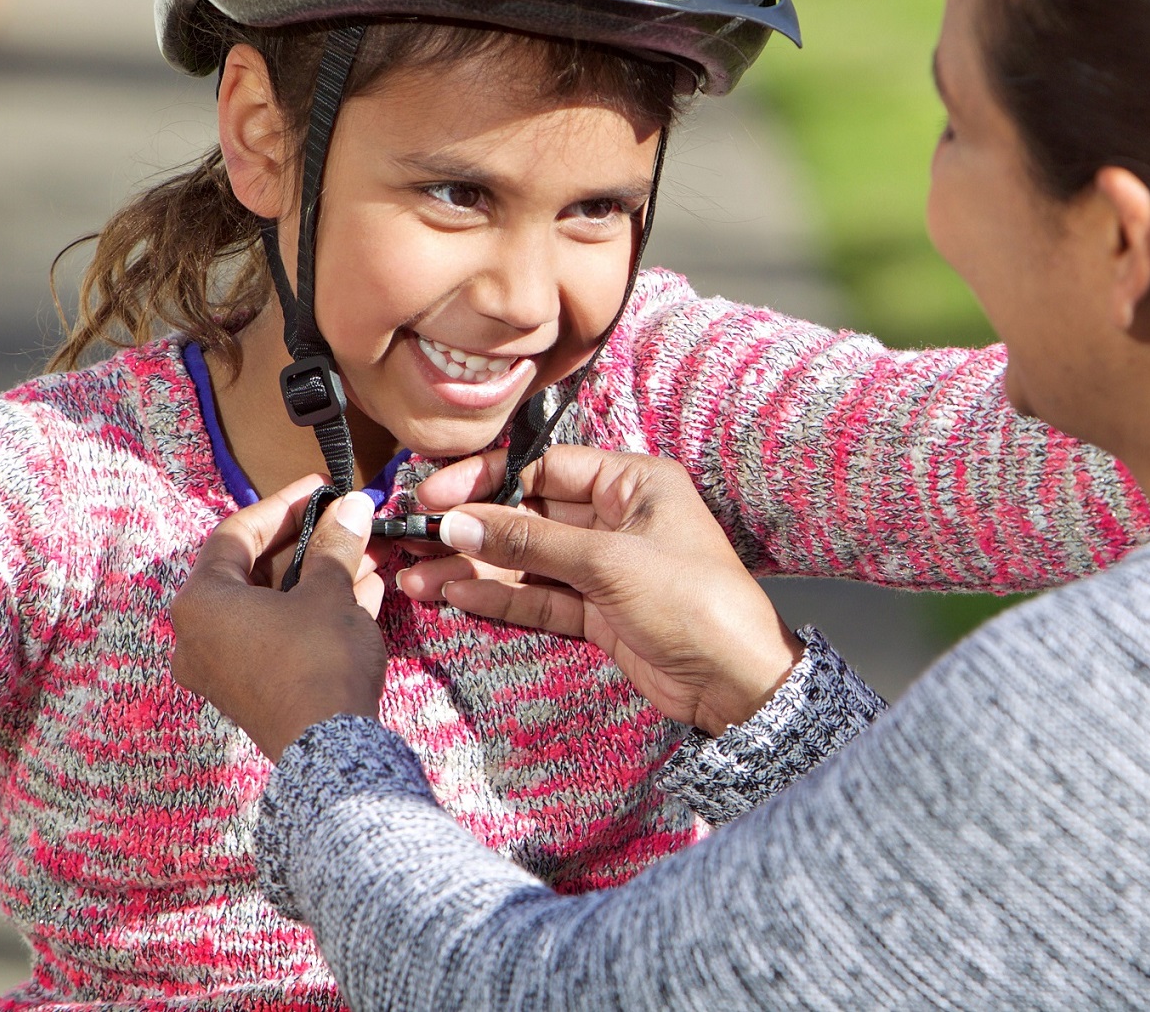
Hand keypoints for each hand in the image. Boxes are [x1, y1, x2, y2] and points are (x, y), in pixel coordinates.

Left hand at [169, 477, 391, 761]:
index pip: (236, 534)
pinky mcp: (252, 689)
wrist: (329, 747)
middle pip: (254, 570)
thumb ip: (335, 544)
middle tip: (347, 519)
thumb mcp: (329, 591)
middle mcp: (199, 634)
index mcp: (201, 602)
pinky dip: (314, 609)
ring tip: (367, 552)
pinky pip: (280, 633)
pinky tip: (363, 590)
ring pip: (273, 603)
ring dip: (319, 575)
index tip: (322, 488)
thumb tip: (352, 506)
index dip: (283, 505)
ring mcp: (224, 666)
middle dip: (308, 542)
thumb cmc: (317, 660)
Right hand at [400, 447, 802, 736]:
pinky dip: (498, 598)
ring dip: (474, 569)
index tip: (435, 496)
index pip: (547, 467)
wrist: (737, 682)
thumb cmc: (695, 602)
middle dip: (471, 529)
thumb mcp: (608, 562)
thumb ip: (530, 541)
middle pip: (530, 515)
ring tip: (416, 577)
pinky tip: (455, 594)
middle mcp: (618, 519)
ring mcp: (606, 569)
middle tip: (412, 539)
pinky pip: (539, 598)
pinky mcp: (599, 613)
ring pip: (527, 562)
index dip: (488, 481)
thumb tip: (460, 520)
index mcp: (634, 483)